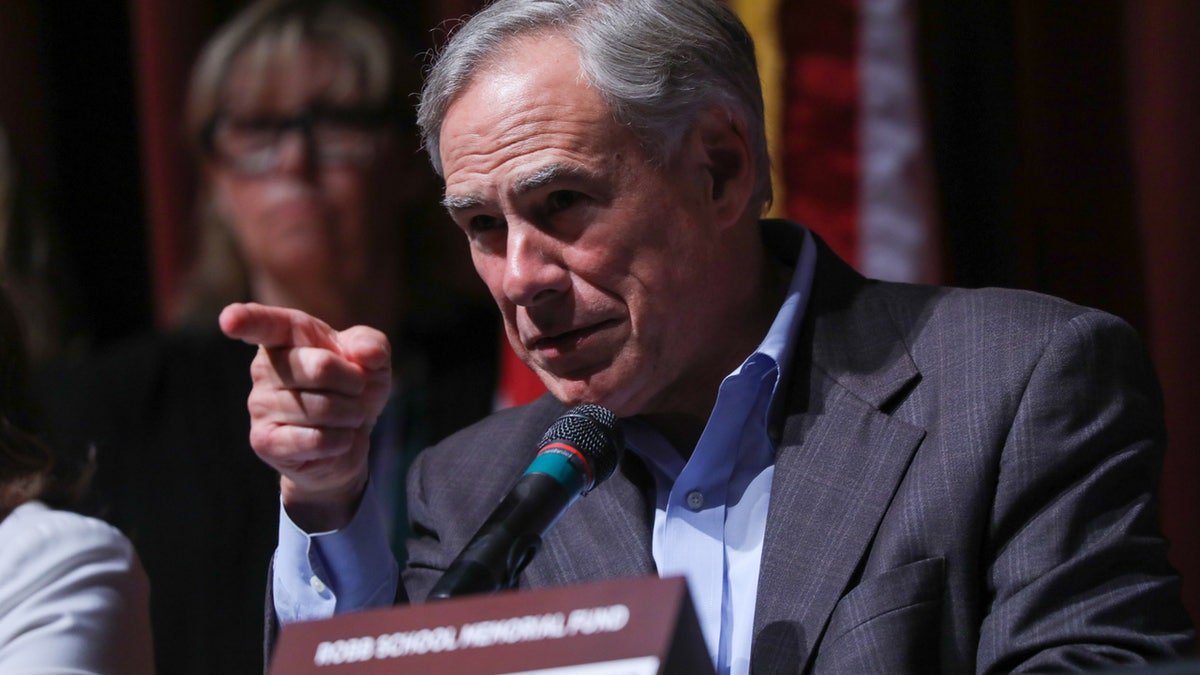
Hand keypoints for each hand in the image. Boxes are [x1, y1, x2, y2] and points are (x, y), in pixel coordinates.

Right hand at [219, 302, 391, 531]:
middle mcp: (264, 367)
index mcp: (285, 336)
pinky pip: (316, 439)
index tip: (229, 320)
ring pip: (324, 408)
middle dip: (355, 383)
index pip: (263, 323)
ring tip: (344, 416)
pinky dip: (341, 440)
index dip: (246, 320)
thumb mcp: (372, 360)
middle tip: (355, 391)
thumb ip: (372, 345)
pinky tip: (337, 439)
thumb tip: (366, 353)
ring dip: (351, 414)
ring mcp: (259, 405)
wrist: (348, 439)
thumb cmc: (353, 388)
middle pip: (321, 367)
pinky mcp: (264, 442)